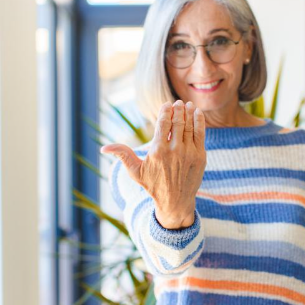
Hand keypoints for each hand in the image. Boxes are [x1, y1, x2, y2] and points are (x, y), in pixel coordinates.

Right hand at [101, 100, 205, 228]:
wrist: (175, 202)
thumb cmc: (153, 185)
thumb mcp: (135, 171)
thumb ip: (122, 155)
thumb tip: (103, 148)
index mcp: (157, 151)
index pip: (163, 123)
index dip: (165, 111)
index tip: (166, 105)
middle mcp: (174, 150)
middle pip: (177, 122)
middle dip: (177, 109)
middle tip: (177, 103)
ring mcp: (189, 153)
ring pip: (189, 125)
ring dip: (188, 112)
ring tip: (186, 104)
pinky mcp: (200, 156)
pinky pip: (200, 133)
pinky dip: (199, 120)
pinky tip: (196, 112)